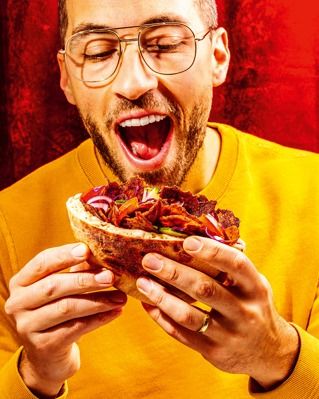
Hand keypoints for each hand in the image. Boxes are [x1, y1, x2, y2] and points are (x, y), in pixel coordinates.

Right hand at [5, 243, 126, 396]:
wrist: (47, 355)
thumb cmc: (57, 311)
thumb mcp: (61, 289)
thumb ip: (75, 270)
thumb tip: (99, 254)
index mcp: (21, 283)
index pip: (42, 263)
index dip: (64, 255)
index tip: (87, 250)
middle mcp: (18, 304)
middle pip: (54, 286)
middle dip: (85, 279)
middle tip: (110, 276)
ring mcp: (27, 327)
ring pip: (67, 308)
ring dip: (98, 300)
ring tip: (120, 297)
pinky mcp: (43, 346)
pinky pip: (76, 328)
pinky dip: (99, 318)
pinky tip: (116, 311)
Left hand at [136, 236, 298, 388]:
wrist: (269, 353)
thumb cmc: (253, 306)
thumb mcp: (254, 285)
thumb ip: (233, 265)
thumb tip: (201, 234)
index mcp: (256, 288)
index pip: (236, 264)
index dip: (211, 251)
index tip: (186, 242)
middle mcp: (245, 312)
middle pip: (205, 289)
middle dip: (174, 272)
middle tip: (150, 260)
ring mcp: (229, 335)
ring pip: (189, 315)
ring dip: (161, 297)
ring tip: (142, 282)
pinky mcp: (215, 353)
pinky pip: (182, 334)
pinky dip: (162, 317)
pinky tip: (148, 304)